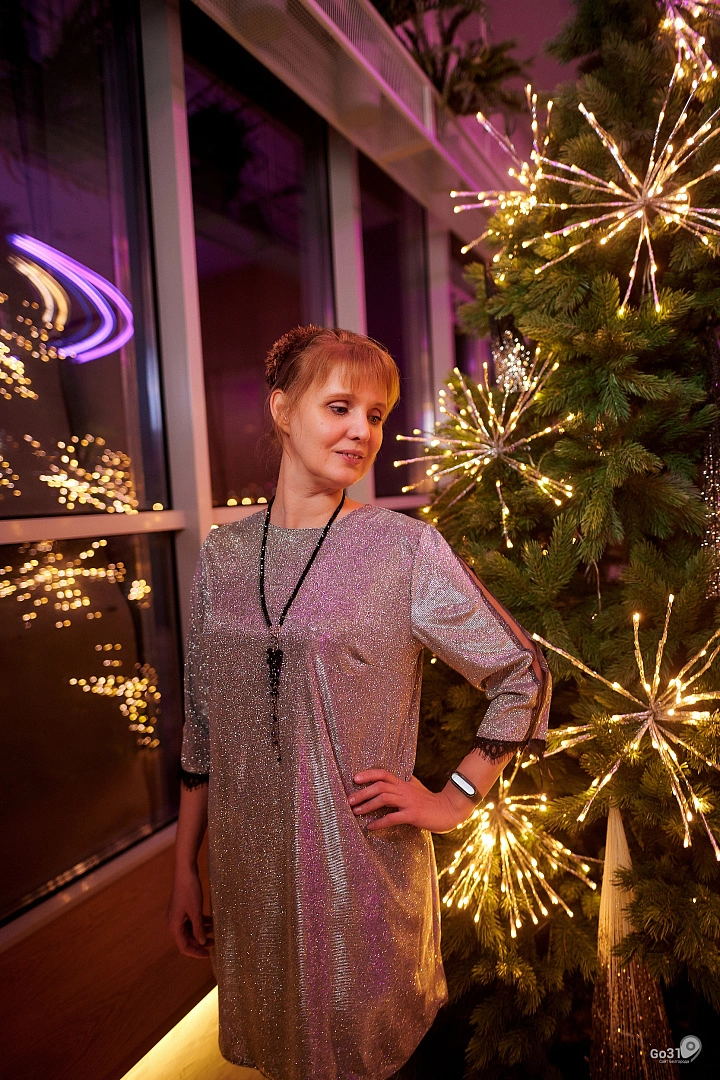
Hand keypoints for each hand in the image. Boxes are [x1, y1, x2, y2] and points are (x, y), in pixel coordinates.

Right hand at [167, 868, 213, 958]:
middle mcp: (173, 923)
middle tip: (215, 944)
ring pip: (190, 929)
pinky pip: (191, 920)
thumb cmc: (190, 891)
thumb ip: (199, 929)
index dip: (196, 952)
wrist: (185, 872)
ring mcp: (177, 915)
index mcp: (174, 926)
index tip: (208, 955)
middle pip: (187, 939)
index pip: (184, 946)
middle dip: (201, 942)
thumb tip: (202, 943)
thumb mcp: (196, 912)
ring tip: (216, 932)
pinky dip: (200, 922)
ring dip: (202, 931)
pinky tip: (211, 921)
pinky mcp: (182, 908)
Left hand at [348, 769, 469, 833]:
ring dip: (367, 805)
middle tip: (349, 800)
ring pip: (384, 799)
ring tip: (356, 812)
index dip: (368, 774)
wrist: (449, 810)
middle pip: (380, 786)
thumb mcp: (416, 787)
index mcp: (404, 783)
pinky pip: (393, 818)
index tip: (355, 778)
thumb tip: (391, 779)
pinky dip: (380, 822)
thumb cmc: (430, 801)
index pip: (383, 773)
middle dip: (362, 792)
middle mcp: (404, 790)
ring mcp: (408, 802)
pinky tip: (371, 827)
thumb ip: (404, 783)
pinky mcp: (413, 815)